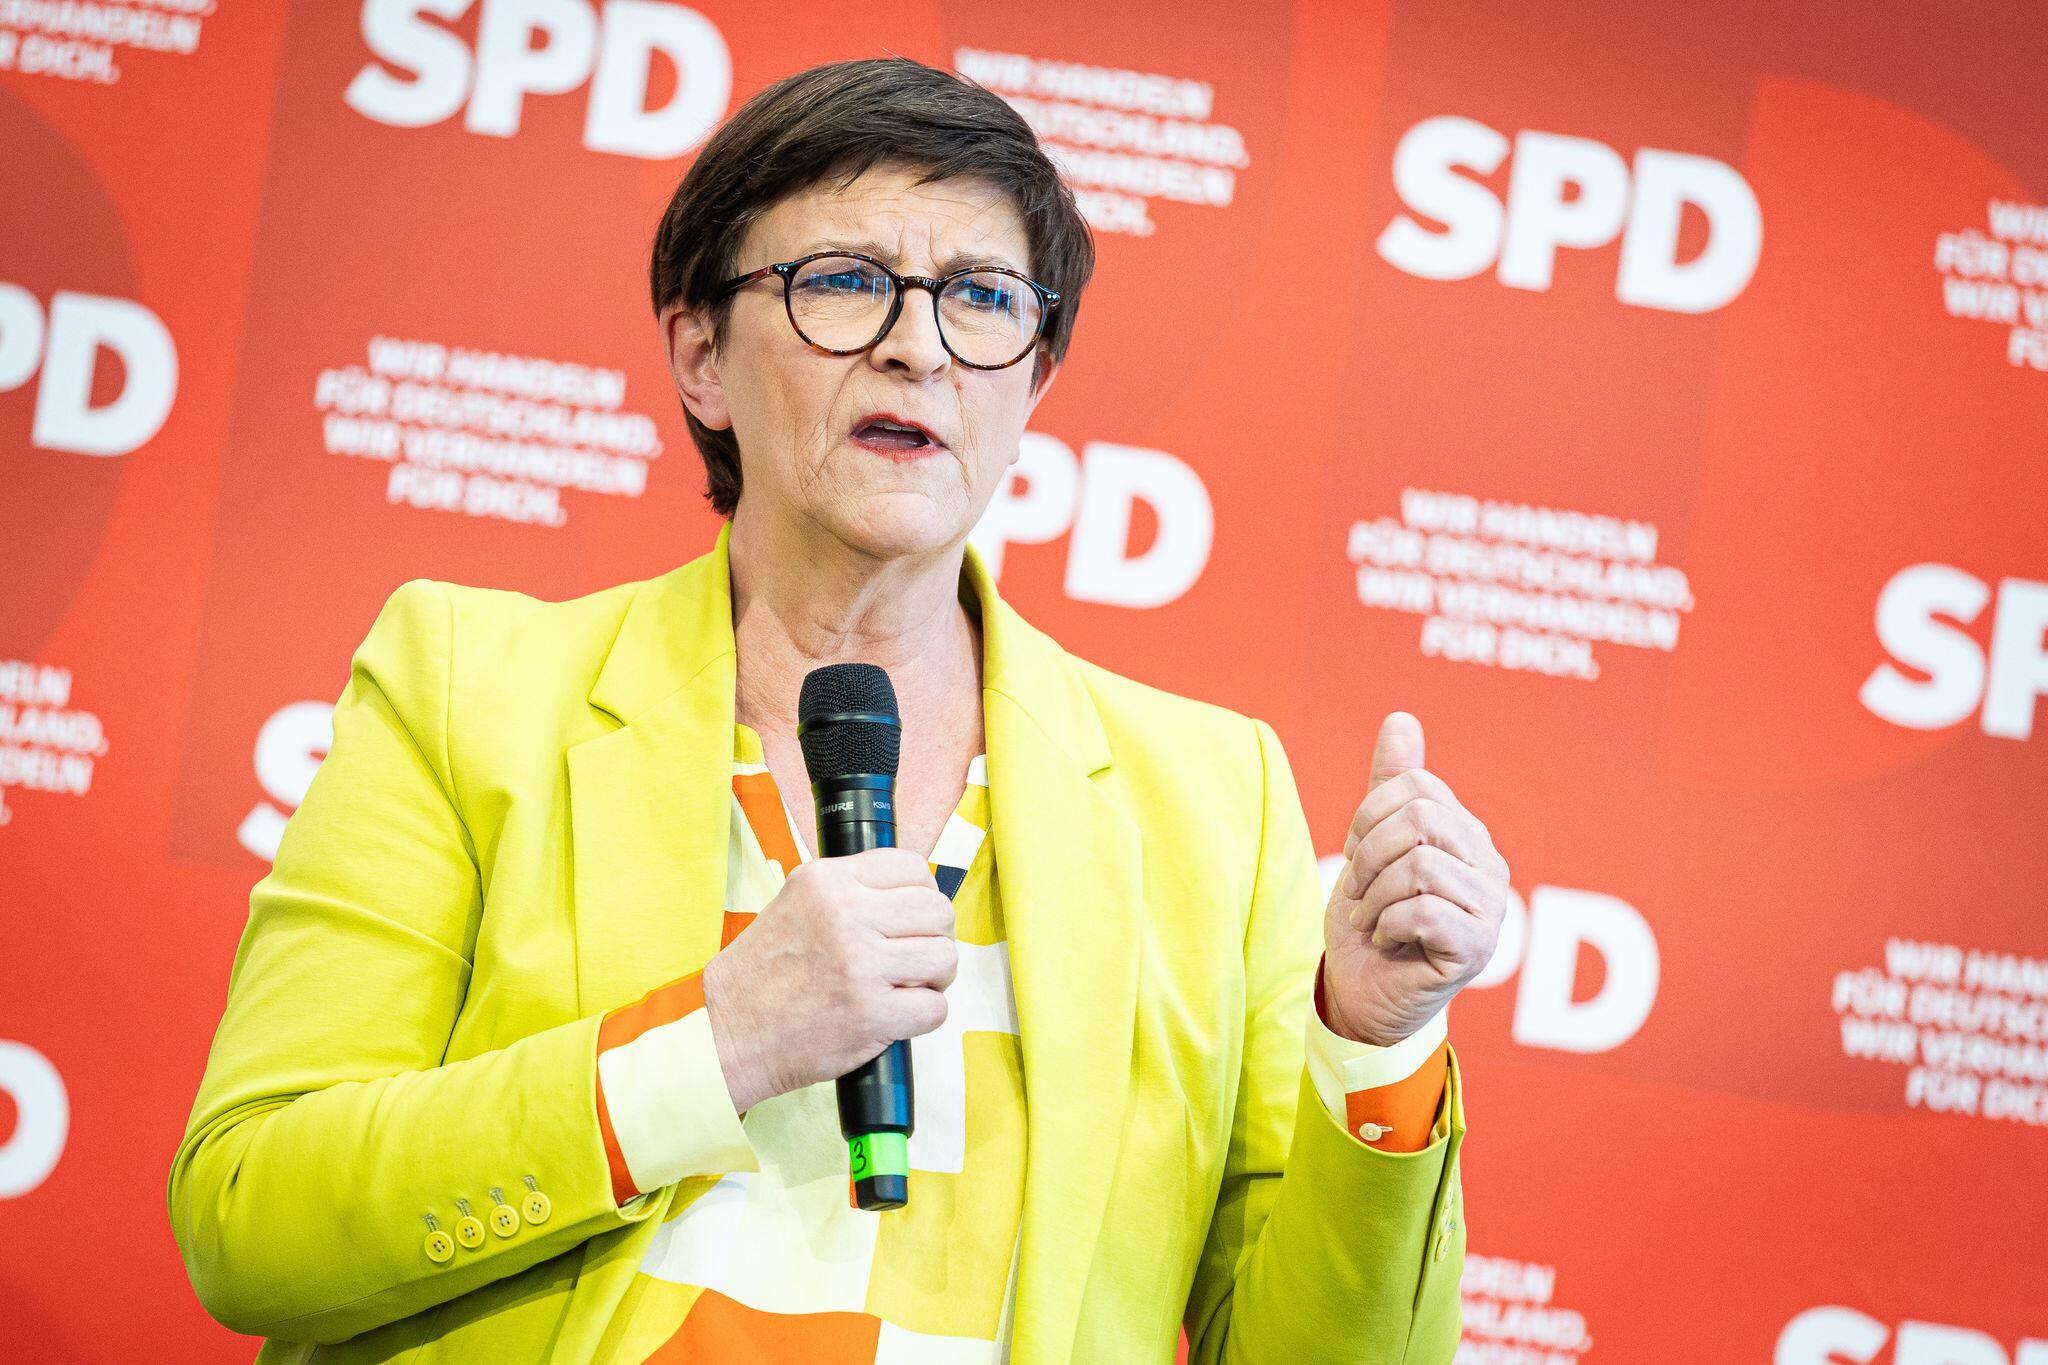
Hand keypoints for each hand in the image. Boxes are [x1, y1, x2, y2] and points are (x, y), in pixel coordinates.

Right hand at [702, 846, 957, 1112]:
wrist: (728, 1032)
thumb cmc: (762, 974)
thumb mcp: (795, 904)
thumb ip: (849, 892)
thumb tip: (913, 892)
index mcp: (827, 882)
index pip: (912, 867)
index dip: (922, 894)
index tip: (912, 918)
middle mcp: (846, 916)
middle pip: (937, 911)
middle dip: (934, 937)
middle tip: (914, 958)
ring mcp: (860, 966)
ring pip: (945, 957)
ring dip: (935, 977)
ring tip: (908, 986)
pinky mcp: (871, 1014)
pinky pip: (935, 1007)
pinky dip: (923, 1015)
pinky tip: (897, 1016)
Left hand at [1322, 712, 1507, 1046]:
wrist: (1363, 993)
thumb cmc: (1369, 919)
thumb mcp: (1369, 844)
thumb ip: (1389, 785)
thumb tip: (1402, 718)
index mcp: (1466, 833)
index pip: (1417, 785)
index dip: (1369, 814)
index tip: (1356, 854)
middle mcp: (1488, 864)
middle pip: (1421, 819)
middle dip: (1369, 854)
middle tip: (1357, 890)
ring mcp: (1491, 908)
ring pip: (1421, 865)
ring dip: (1375, 895)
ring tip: (1370, 918)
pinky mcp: (1477, 948)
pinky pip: (1426, 911)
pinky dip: (1388, 923)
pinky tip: (1387, 940)